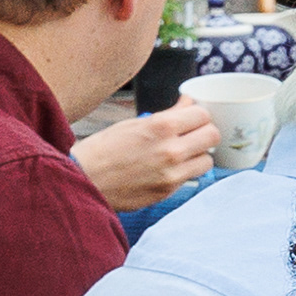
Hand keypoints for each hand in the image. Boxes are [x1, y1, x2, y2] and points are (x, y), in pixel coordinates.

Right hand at [74, 102, 215, 209]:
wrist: (82, 180)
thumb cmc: (102, 149)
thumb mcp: (133, 124)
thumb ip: (166, 115)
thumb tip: (189, 103)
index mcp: (160, 127)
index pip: (203, 115)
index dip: (199, 114)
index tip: (193, 117)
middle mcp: (171, 150)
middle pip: (213, 136)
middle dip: (205, 132)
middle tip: (193, 133)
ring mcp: (172, 174)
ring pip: (208, 160)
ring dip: (199, 155)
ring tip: (182, 153)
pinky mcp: (168, 191)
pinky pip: (190, 178)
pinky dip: (185, 171)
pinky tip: (168, 168)